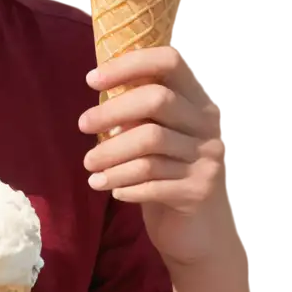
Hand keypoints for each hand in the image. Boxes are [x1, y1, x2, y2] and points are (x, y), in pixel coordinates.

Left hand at [79, 46, 225, 265]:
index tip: (91, 80)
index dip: (130, 64)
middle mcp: (210, 124)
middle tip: (81, 125)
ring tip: (89, 167)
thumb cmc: (164, 172)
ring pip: (149, 144)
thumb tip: (98, 83)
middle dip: (111, 111)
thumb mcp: (152, 135)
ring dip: (110, 155)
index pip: (173, 60)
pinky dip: (124, 183)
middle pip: (157, 99)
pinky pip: (152, 180)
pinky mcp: (201, 190)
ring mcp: (210, 157)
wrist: (194, 231)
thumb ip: (136, 110)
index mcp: (198, 100)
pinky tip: (108, 189)